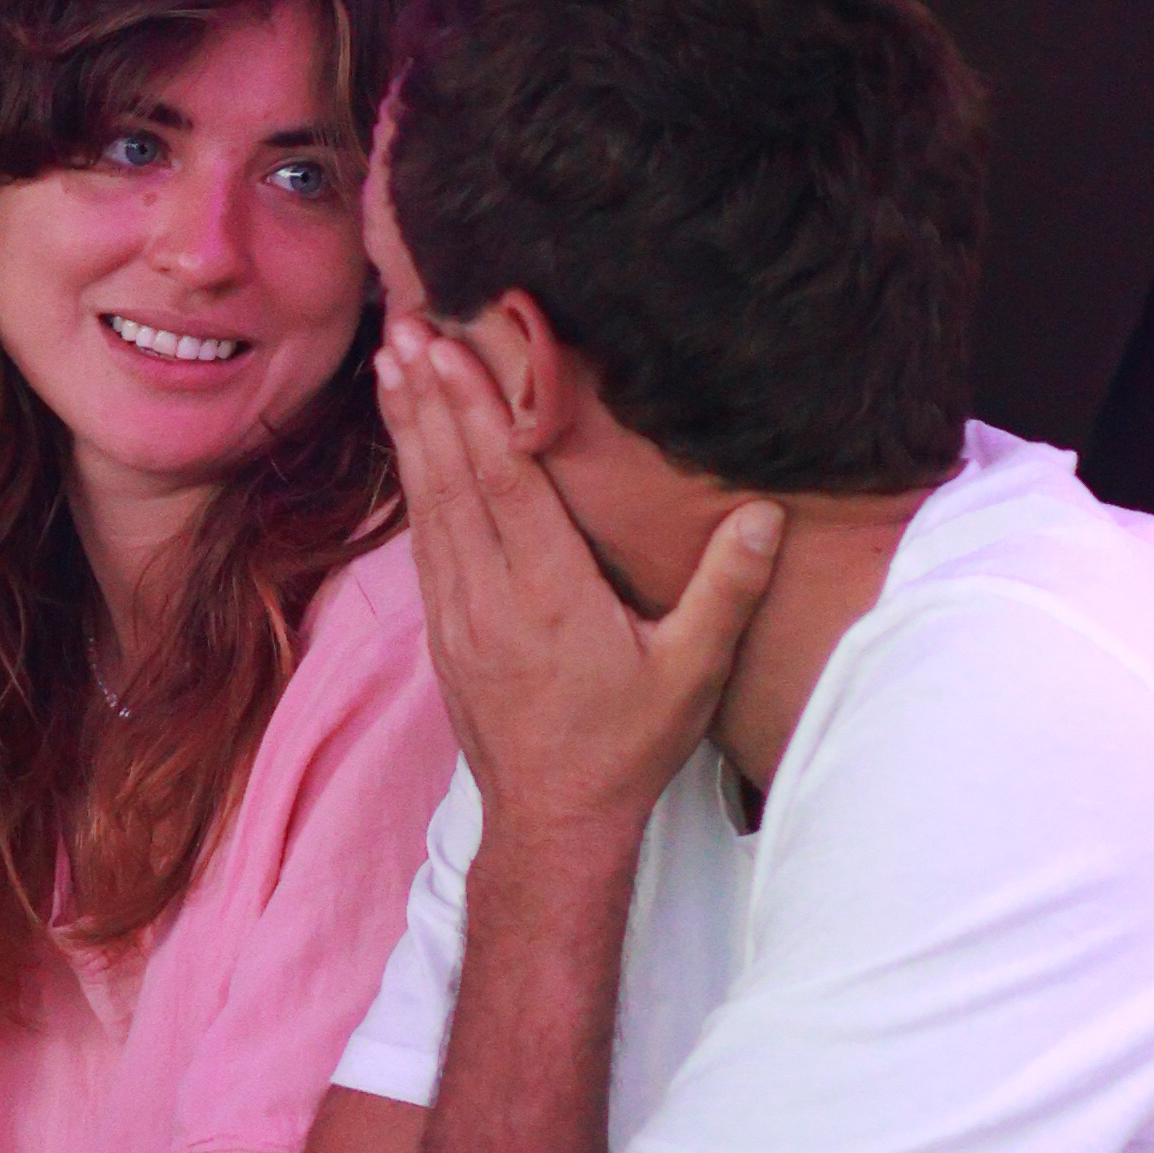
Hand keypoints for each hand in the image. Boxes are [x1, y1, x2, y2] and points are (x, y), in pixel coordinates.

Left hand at [375, 317, 778, 854]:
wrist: (551, 825)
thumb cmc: (625, 747)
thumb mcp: (689, 674)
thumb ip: (725, 592)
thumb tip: (763, 515)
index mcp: (548, 597)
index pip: (503, 487)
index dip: (472, 414)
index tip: (447, 352)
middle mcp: (489, 597)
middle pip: (451, 480)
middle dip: (425, 400)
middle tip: (401, 328)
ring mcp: (456, 615)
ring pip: (427, 504)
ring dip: (408, 430)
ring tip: (391, 362)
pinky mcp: (442, 631)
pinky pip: (423, 540)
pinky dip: (413, 483)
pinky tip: (407, 445)